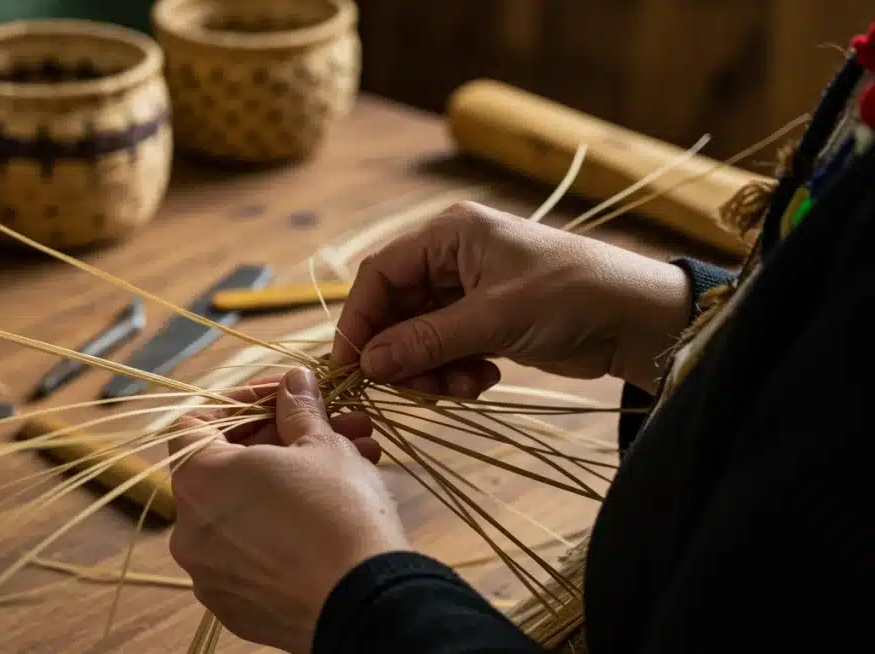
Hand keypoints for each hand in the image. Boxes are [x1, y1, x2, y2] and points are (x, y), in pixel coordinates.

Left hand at [167, 369, 408, 653]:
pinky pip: (254, 554)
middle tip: (334, 425)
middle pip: (227, 467)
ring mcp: (210, 574)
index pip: (195, 423)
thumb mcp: (322, 444)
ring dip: (292, 480)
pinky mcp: (237, 607)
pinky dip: (284, 528)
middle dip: (283, 439)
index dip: (241, 401)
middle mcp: (189, 531)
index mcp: (198, 481)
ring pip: (246, 511)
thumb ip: (298, 407)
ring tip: (354, 462)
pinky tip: (333, 514)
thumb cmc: (338, 511)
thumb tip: (293, 383)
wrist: (367, 604)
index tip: (284, 395)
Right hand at [331, 201, 692, 393]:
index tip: (353, 364)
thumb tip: (368, 362)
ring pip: (421, 335)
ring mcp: (471, 292)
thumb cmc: (568, 296)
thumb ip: (426, 340)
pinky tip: (483, 380)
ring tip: (460, 386)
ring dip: (431, 367)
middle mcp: (454, 258)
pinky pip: (448, 349)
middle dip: (402, 352)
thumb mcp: (493, 318)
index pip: (381, 273)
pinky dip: (456, 370)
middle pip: (398, 309)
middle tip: (413, 387)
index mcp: (450, 235)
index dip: (361, 319)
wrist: (638, 319)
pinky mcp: (488, 322)